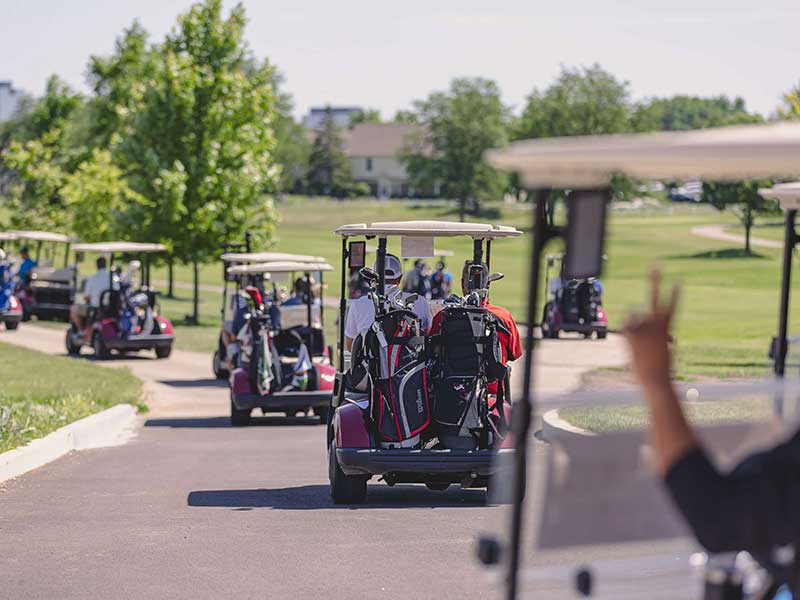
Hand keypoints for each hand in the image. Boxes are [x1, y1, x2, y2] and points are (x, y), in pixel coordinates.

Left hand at [624, 269, 679, 388]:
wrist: (655, 378)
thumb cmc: (660, 366)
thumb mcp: (660, 347)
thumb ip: (654, 333)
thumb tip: (643, 325)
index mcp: (667, 326)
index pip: (672, 305)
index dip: (675, 292)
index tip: (679, 280)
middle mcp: (656, 323)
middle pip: (655, 297)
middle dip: (656, 280)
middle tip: (656, 265)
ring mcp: (643, 326)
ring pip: (633, 316)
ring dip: (635, 326)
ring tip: (641, 341)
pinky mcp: (631, 332)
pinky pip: (626, 323)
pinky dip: (628, 329)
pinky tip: (633, 341)